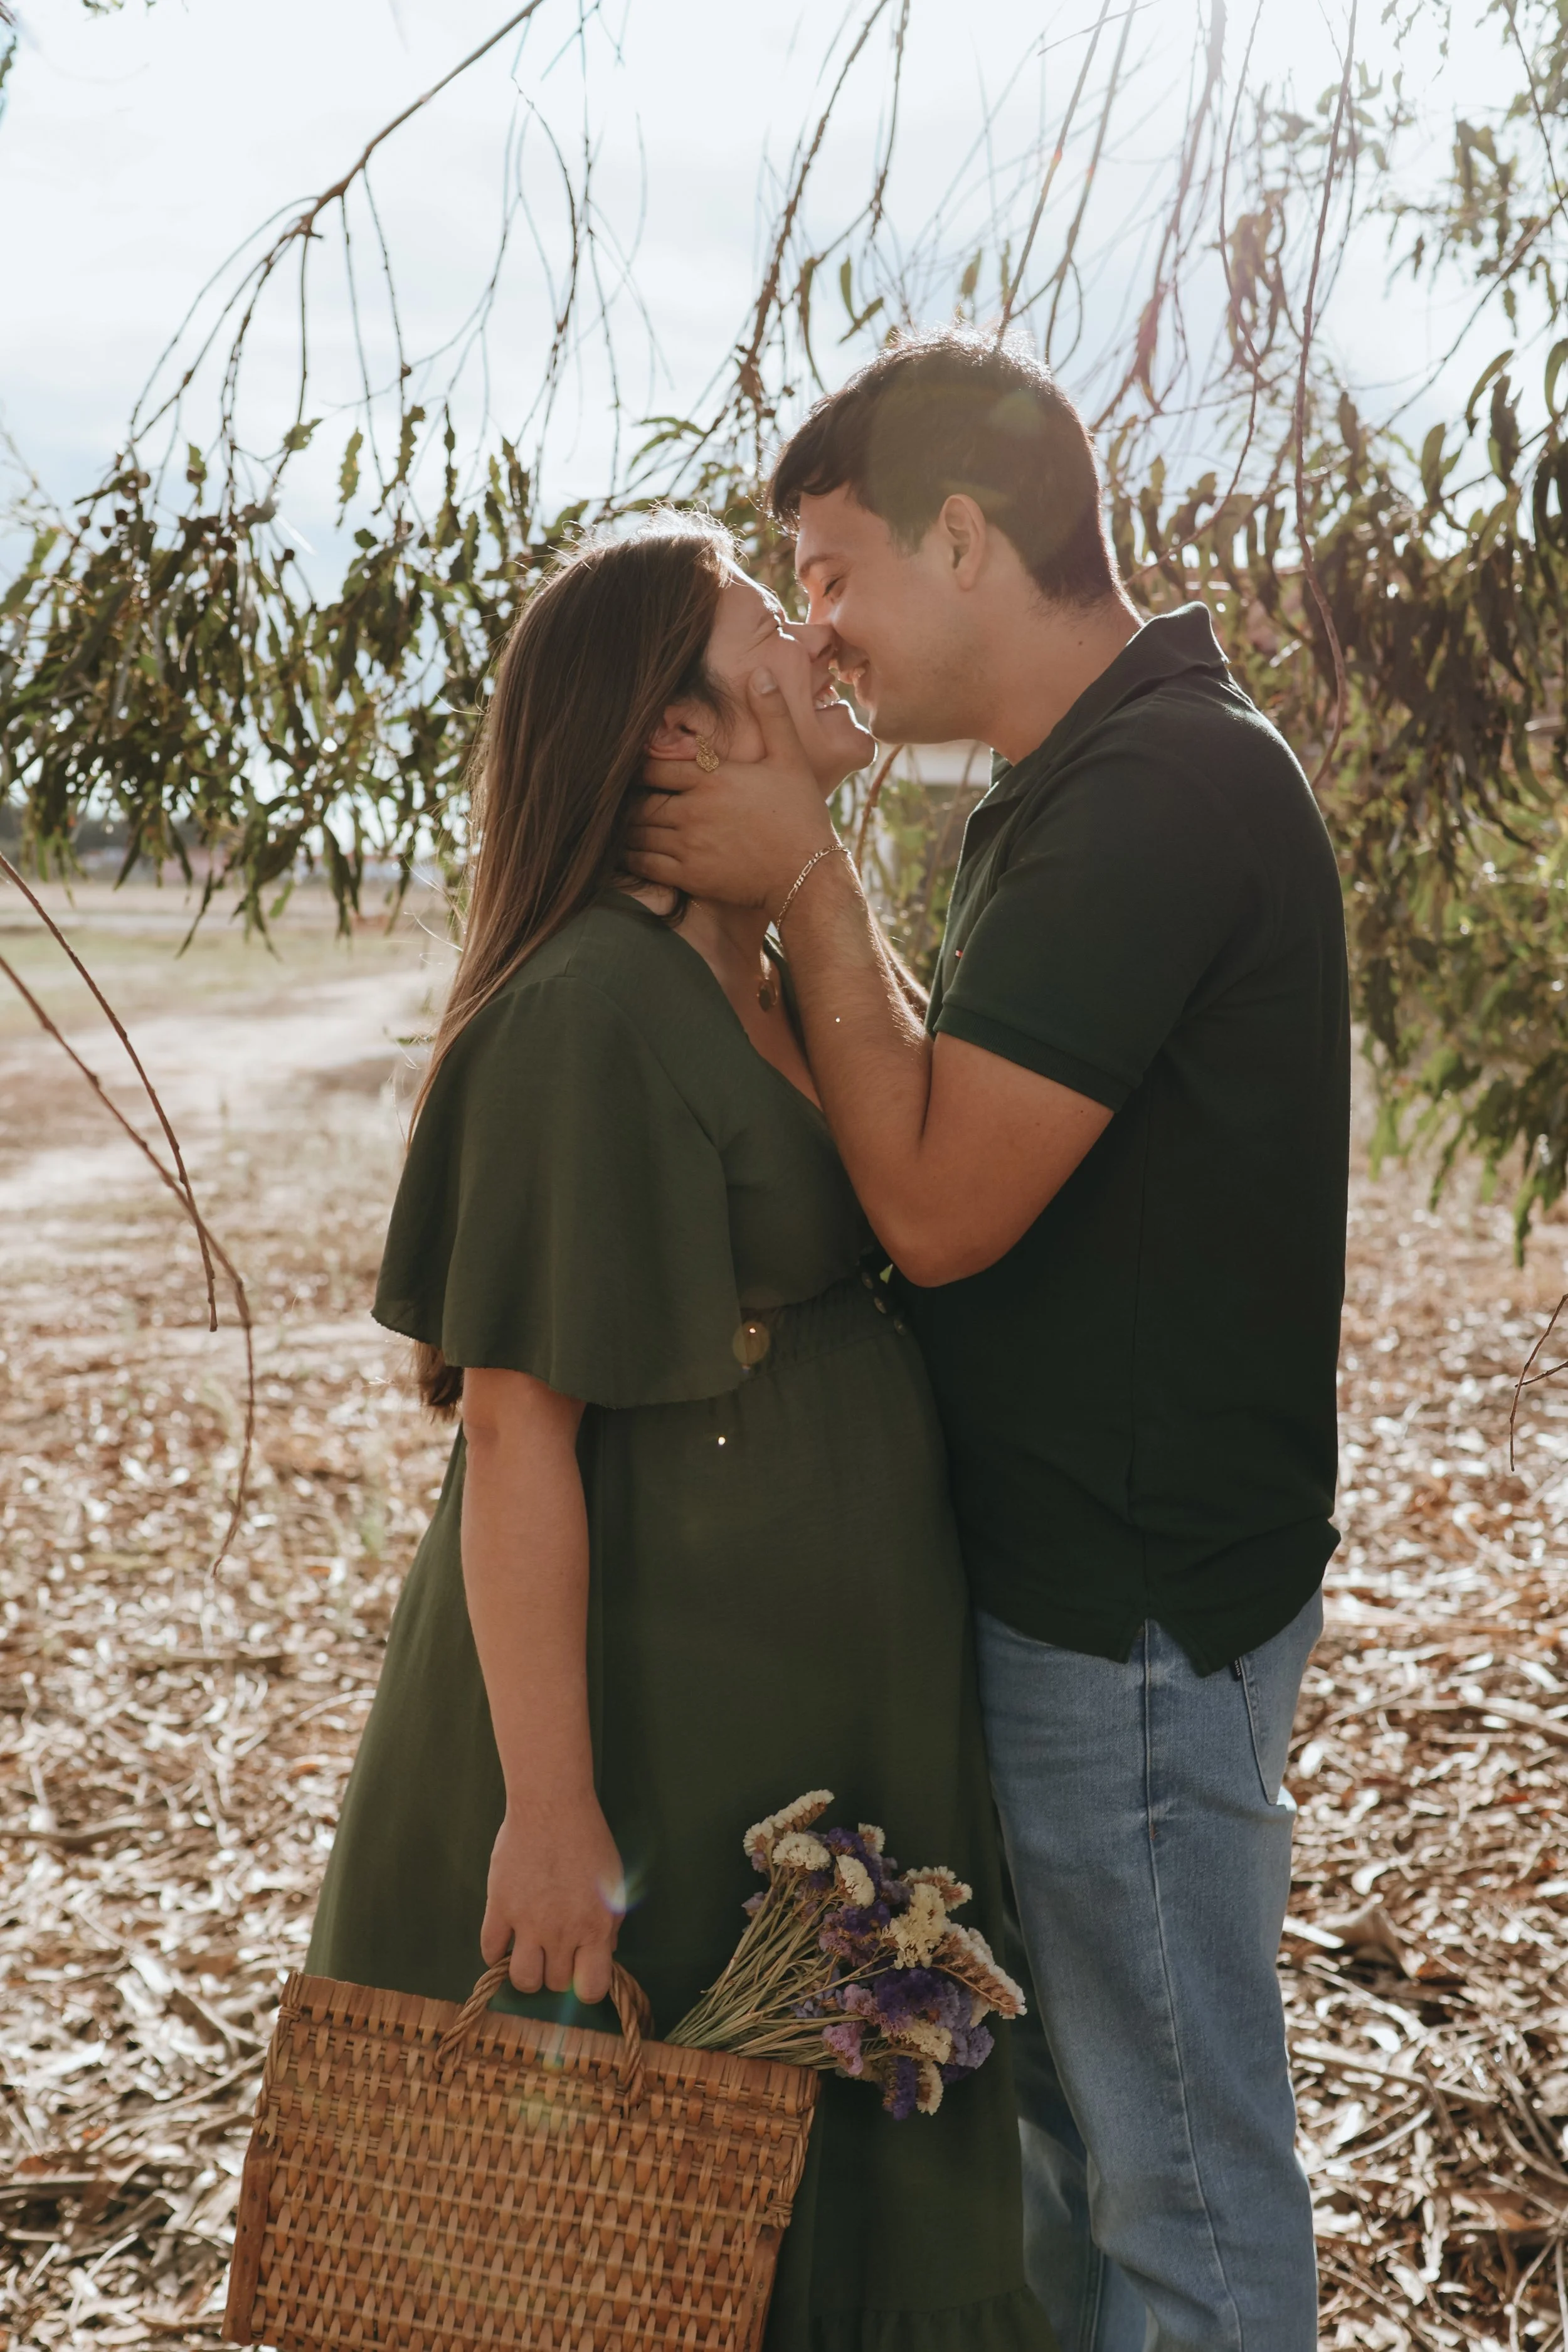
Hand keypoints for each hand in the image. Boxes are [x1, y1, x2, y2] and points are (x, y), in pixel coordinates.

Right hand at [481, 1794, 624, 2003]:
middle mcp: (562, 1932)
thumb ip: (609, 1925)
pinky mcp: (499, 1906)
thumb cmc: (588, 1841)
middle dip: (557, 1971)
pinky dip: (495, 1952)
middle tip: (555, 1949)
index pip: (591, 1988)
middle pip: (555, 1983)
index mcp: (596, 1927)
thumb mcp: (614, 1885)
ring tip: (529, 1953)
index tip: (580, 1972)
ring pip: (523, 1979)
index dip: (586, 1986)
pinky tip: (505, 1938)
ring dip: (527, 1971)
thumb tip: (602, 1954)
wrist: (552, 1806)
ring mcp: (528, 1922)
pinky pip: (490, 1950)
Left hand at [626, 669, 836, 913]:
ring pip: (636, 832)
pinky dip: (629, 858)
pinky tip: (626, 854)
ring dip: (625, 827)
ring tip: (618, 823)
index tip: (631, 767)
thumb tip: (760, 672)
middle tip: (619, 799)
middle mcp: (694, 809)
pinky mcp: (689, 876)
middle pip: (639, 800)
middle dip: (628, 799)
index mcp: (712, 777)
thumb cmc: (801, 815)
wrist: (808, 873)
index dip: (636, 766)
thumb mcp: (791, 758)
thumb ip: (772, 714)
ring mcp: (689, 844)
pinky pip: (644, 864)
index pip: (654, 765)